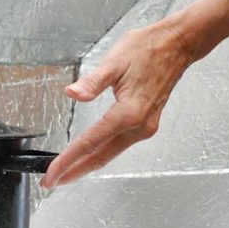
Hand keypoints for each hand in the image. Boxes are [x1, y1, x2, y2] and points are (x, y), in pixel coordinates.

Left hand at [41, 21, 196, 187]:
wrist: (176, 45)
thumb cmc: (147, 50)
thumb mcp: (114, 62)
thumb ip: (91, 82)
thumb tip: (72, 93)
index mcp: (129, 113)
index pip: (90, 143)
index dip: (68, 160)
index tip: (52, 173)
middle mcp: (139, 126)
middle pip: (101, 156)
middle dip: (74, 171)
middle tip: (51, 182)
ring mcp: (145, 127)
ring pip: (110, 153)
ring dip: (87, 164)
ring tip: (65, 172)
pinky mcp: (146, 124)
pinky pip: (118, 145)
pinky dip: (100, 153)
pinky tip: (88, 155)